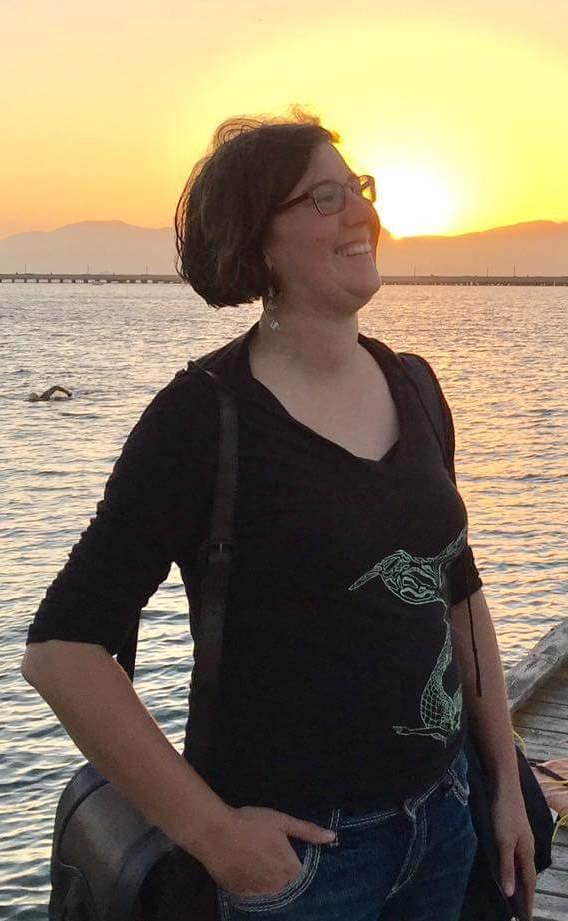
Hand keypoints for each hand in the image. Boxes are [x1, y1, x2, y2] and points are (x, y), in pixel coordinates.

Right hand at [199, 805, 335, 898]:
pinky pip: (253, 893)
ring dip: (269, 880)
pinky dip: (253, 884)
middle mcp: (276, 886)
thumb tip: (332, 837)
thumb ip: (307, 831)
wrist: (214, 832)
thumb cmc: (250, 823)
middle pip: (287, 884)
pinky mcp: (240, 894)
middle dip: (283, 872)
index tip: (288, 854)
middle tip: (269, 853)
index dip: (296, 864)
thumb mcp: (281, 821)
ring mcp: (257, 892)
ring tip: (257, 859)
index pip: (302, 875)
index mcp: (289, 868)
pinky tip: (246, 867)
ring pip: (271, 891)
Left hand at [492, 788, 535, 919]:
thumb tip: (510, 894)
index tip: (526, 919)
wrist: (504, 786)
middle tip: (522, 915)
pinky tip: (511, 870)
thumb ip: (506, 867)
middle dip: (525, 897)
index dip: (526, 902)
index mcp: (526, 854)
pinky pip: (517, 859)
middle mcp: (527, 849)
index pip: (528, 884)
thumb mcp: (503, 842)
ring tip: (517, 899)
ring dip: (521, 884)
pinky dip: (515, 870)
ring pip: (523, 868)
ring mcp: (522, 841)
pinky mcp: (515, 833)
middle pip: (528, 878)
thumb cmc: (504, 814)